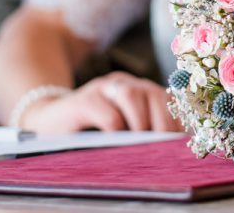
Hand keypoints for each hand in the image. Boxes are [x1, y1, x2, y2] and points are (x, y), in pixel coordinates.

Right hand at [21, 72, 182, 133]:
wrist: (51, 120)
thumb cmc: (94, 130)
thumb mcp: (124, 127)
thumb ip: (145, 129)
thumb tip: (171, 149)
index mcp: (141, 90)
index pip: (169, 98)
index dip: (178, 120)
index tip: (182, 143)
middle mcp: (125, 84)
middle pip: (154, 94)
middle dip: (163, 122)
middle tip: (162, 147)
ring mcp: (103, 88)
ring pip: (131, 95)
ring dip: (140, 121)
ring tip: (140, 143)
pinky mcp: (83, 99)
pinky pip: (105, 110)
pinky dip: (114, 126)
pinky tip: (114, 140)